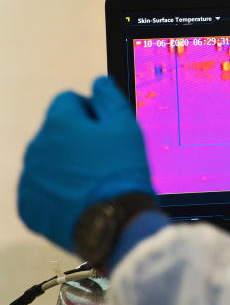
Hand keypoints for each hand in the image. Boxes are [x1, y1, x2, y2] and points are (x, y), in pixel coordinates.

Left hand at [18, 76, 154, 252]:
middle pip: (56, 131)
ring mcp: (29, 178)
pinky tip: (80, 198)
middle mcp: (36, 147)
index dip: (91, 112)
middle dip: (76, 139)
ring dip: (66, 164)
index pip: (68, 100)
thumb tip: (97, 83)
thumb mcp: (126, 127)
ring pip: (48, 160)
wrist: (113, 222)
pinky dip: (57, 191)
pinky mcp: (27, 205)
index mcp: (59, 123)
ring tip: (94, 181)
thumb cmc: (121, 172)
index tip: (106, 131)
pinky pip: (41, 189)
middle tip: (104, 159)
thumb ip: (109, 98)